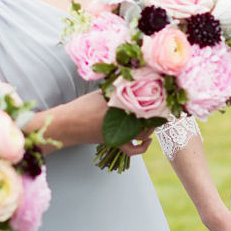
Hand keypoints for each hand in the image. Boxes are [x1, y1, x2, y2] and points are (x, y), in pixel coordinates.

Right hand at [30, 92, 151, 154]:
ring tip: (154, 120)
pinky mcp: (116, 143)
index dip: (157, 101)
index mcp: (120, 106)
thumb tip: (132, 80)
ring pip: (143, 133)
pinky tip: (147, 141)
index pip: (145, 103)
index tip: (164, 96)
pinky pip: (132, 149)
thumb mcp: (101, 93)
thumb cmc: (82, 106)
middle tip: (162, 107)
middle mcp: (122, 122)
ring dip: (150, 127)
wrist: (67, 124)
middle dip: (156, 114)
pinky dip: (142, 147)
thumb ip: (116, 89)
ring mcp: (120, 134)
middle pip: (147, 119)